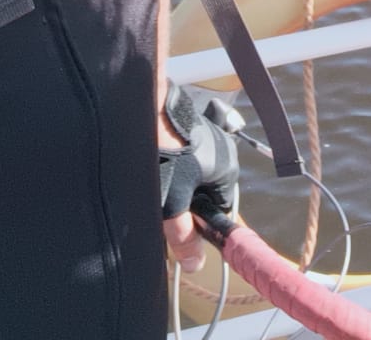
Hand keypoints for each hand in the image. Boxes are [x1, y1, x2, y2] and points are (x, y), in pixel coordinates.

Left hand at [159, 82, 238, 272]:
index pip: (219, 210)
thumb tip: (196, 265)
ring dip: (171, 181)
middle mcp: (222, 150)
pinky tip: (149, 161)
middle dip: (182, 201)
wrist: (142, 105)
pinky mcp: (185, 123)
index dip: (198, 222)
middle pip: (203, 191)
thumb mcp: (172, 206)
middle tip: (159, 202)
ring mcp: (205, 133)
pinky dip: (165, 160)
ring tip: (152, 179)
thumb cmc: (164, 157)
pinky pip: (178, 152)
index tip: (178, 224)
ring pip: (188, 172)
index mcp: (228, 171)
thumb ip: (184, 238)